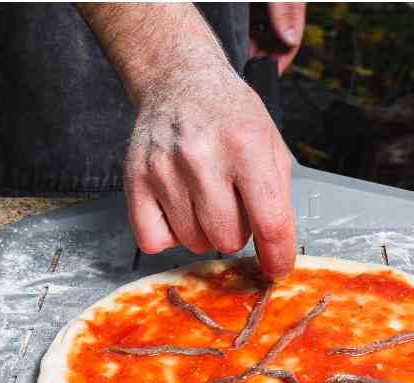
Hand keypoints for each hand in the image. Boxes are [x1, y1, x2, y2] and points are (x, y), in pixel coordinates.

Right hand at [80, 1, 297, 278]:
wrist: (180, 82)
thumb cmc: (229, 116)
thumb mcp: (269, 143)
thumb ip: (276, 196)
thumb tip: (276, 252)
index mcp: (246, 144)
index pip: (268, 219)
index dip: (277, 254)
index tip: (277, 270)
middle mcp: (203, 156)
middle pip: (227, 238)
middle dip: (236, 232)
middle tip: (231, 206)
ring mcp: (164, 169)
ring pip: (192, 242)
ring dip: (203, 231)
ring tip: (203, 200)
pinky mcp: (136, 181)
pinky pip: (154, 241)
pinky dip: (168, 235)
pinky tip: (177, 210)